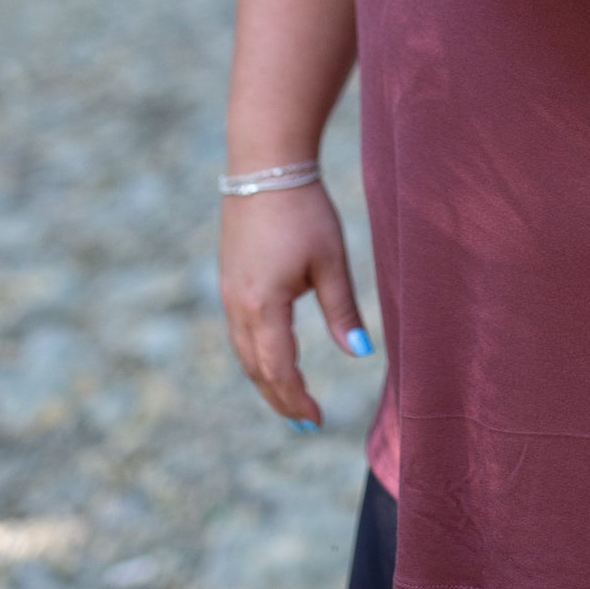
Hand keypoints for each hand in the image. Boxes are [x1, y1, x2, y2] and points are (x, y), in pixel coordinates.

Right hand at [219, 180, 370, 426]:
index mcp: (264, 306)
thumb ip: (342, 310)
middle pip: (256, 369)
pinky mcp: (228, 279)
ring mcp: (228, 292)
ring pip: (243, 352)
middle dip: (280, 398)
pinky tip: (273, 356)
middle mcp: (238, 306)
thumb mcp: (330, 261)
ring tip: (290, 398)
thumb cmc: (303, 211)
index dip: (297, 400)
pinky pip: (238, 331)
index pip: (278, 370)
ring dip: (266, 379)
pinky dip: (256, 354)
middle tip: (306, 422)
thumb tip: (360, 353)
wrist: (265, 166)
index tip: (317, 421)